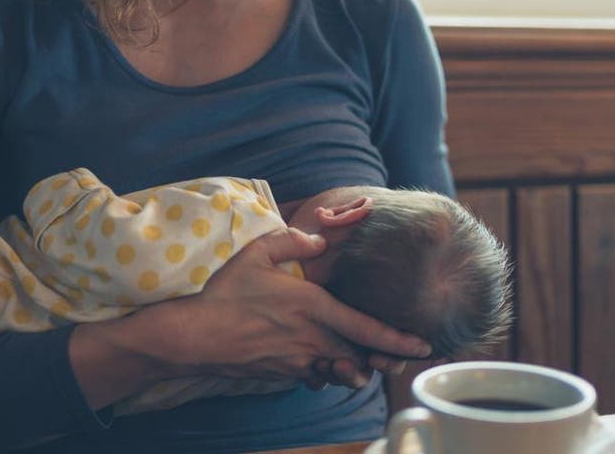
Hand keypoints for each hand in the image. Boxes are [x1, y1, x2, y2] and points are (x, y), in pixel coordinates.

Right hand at [158, 227, 430, 384]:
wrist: (193, 335)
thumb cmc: (224, 292)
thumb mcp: (257, 252)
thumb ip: (293, 240)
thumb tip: (320, 239)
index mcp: (313, 307)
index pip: (367, 328)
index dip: (398, 339)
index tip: (422, 345)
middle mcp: (311, 338)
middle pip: (360, 356)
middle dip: (381, 359)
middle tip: (396, 358)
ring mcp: (297, 361)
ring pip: (340, 371)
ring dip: (351, 367)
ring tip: (358, 362)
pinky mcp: (281, 374)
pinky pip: (313, 376)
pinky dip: (322, 371)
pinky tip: (317, 359)